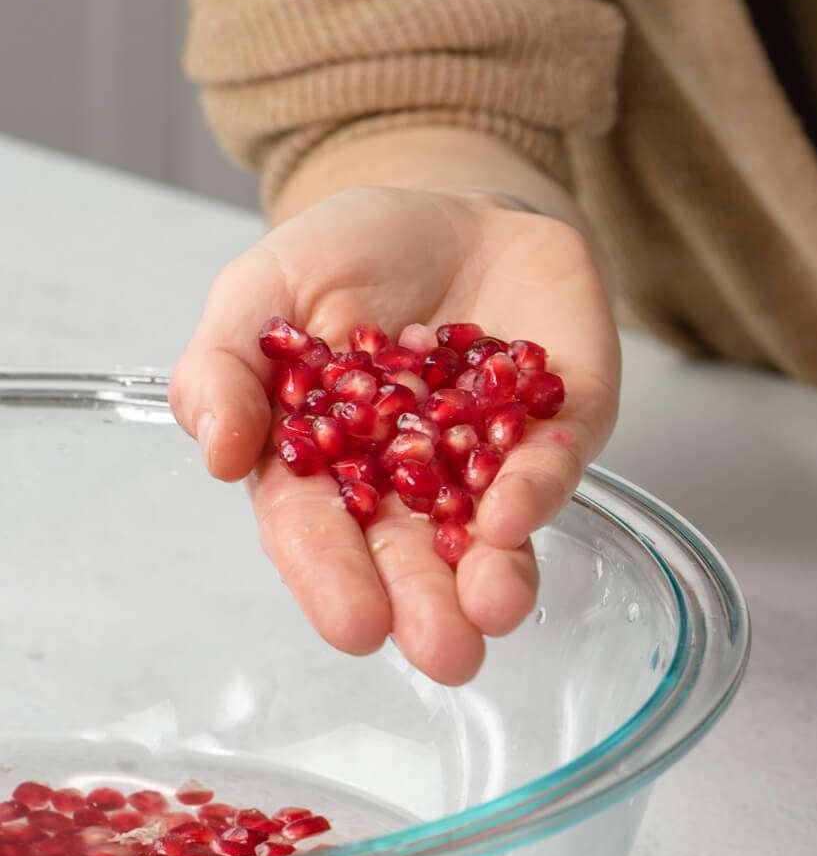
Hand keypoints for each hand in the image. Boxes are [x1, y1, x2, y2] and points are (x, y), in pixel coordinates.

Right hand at [170, 186, 619, 683]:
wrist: (453, 203)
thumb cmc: (348, 258)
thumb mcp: (262, 291)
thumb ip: (225, 366)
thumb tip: (215, 451)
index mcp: (328, 469)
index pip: (321, 536)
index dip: (334, 580)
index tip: (354, 625)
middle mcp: (414, 486)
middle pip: (415, 558)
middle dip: (428, 607)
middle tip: (443, 652)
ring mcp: (491, 461)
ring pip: (494, 535)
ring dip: (497, 576)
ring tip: (494, 609)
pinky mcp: (562, 425)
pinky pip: (554, 465)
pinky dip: (538, 488)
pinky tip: (518, 510)